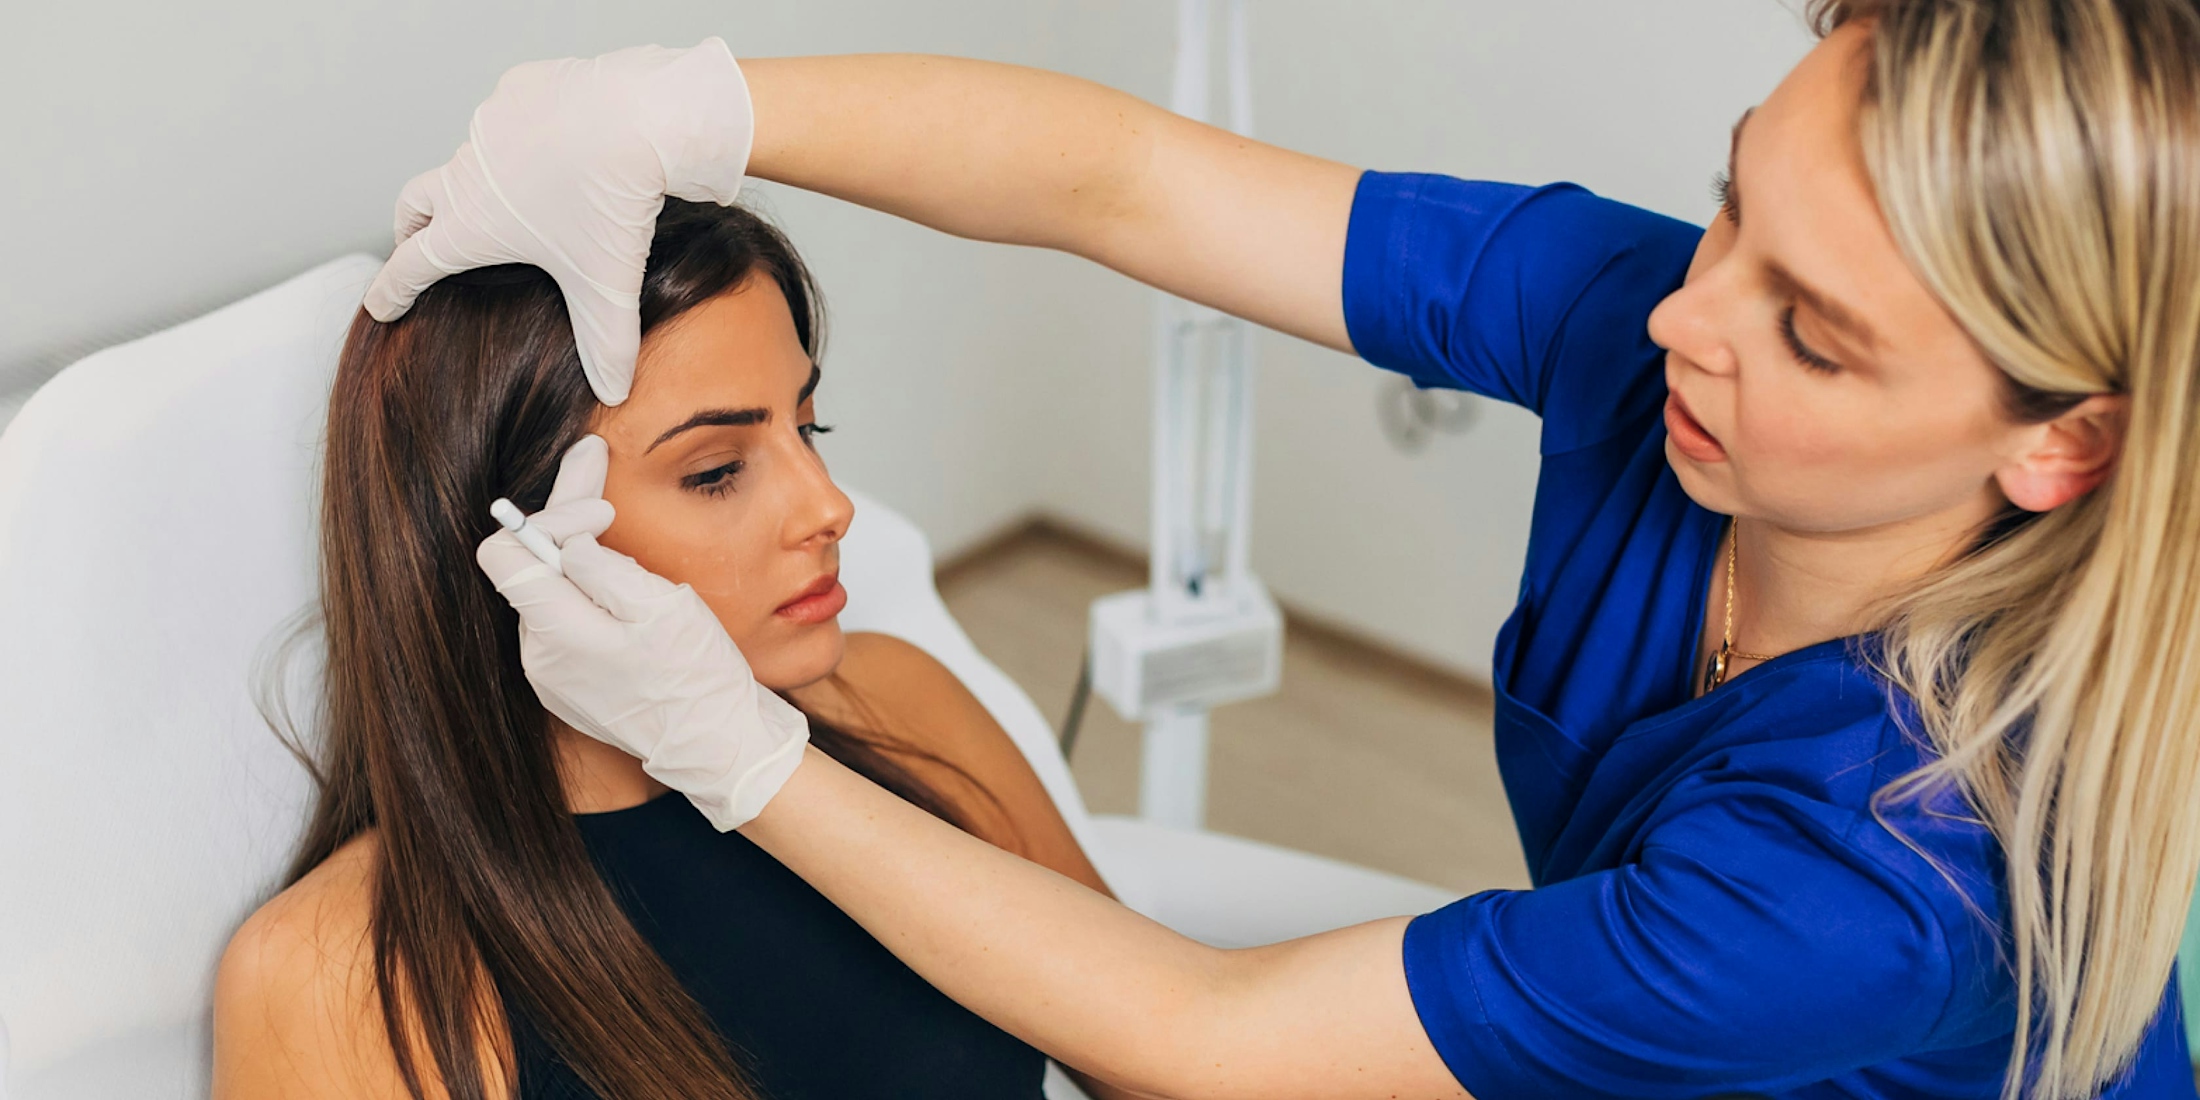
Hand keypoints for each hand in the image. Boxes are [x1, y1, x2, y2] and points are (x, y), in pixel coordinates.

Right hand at [363, 39, 755, 404]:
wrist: (637, 115)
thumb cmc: (612, 202)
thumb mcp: (607, 282)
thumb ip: (605, 343)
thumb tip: (615, 394)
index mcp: (470, 224)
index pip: (412, 265)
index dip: (392, 290)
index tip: (380, 306)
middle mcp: (465, 172)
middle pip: (415, 204)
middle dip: (410, 228)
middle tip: (417, 245)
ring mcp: (488, 124)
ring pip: (467, 157)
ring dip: (475, 180)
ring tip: (506, 197)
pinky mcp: (519, 88)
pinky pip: (510, 115)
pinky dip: (520, 136)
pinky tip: (553, 146)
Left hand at [475, 435, 809, 829]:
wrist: (718, 744)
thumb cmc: (697, 677)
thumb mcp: (658, 606)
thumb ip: (601, 565)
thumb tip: (566, 536)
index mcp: (555, 634)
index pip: (505, 552)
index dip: (549, 517)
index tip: (601, 514)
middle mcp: (539, 658)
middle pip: (531, 569)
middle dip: (566, 526)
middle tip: (595, 464)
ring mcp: (551, 677)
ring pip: (550, 596)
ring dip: (581, 563)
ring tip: (620, 542)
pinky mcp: (569, 688)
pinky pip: (566, 627)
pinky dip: (588, 599)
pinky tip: (623, 590)